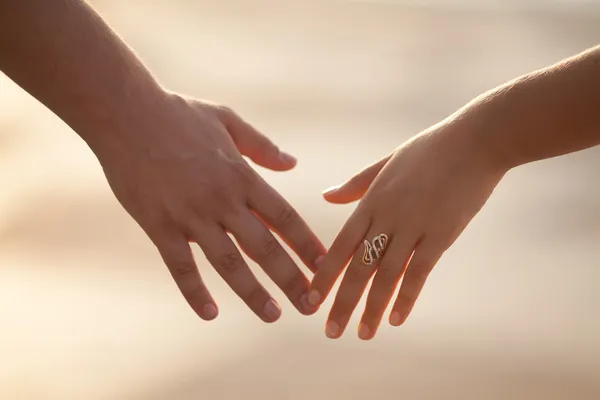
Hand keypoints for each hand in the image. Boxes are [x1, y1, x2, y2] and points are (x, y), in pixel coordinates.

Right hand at [92, 91, 325, 321]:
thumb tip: (293, 163)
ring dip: (253, 292)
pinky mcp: (160, 225)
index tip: (323, 266)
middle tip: (310, 305)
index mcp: (242, 176)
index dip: (306, 244)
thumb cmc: (178, 114)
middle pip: (264, 247)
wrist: (126, 114)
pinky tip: (210, 313)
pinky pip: (181, 266)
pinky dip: (195, 291)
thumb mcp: (228, 121)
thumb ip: (262, 146)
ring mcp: (190, 215)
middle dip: (290, 278)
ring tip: (274, 315)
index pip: (284, 217)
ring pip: (229, 263)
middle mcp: (222, 200)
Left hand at [307, 121, 505, 338]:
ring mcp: (414, 226)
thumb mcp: (385, 163)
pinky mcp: (441, 234)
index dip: (325, 273)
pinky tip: (396, 319)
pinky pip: (419, 271)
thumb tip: (326, 197)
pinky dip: (406, 297)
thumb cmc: (429, 151)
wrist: (475, 141)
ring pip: (386, 275)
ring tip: (363, 334)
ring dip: (373, 308)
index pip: (341, 244)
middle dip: (342, 301)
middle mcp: (387, 216)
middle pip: (359, 267)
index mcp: (372, 200)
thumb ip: (355, 185)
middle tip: (330, 331)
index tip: (311, 299)